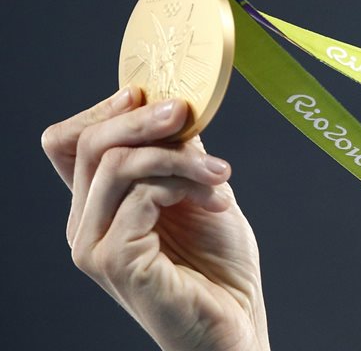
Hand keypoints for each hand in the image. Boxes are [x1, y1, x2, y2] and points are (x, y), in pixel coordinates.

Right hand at [43, 87, 269, 350]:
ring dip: (179, 156)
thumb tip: (175, 103)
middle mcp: (83, 225)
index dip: (104, 109)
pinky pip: (140, 196)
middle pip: (87, 144)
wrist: (235, 321)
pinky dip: (184, 184)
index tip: (155, 96)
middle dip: (142, 118)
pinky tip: (217, 199)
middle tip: (186, 113)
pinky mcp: (114, 261)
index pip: (69, 142)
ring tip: (221, 173)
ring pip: (117, 164)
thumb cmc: (217, 263)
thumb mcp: (199, 189)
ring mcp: (93, 245)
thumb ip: (178, 151)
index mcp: (97, 205)